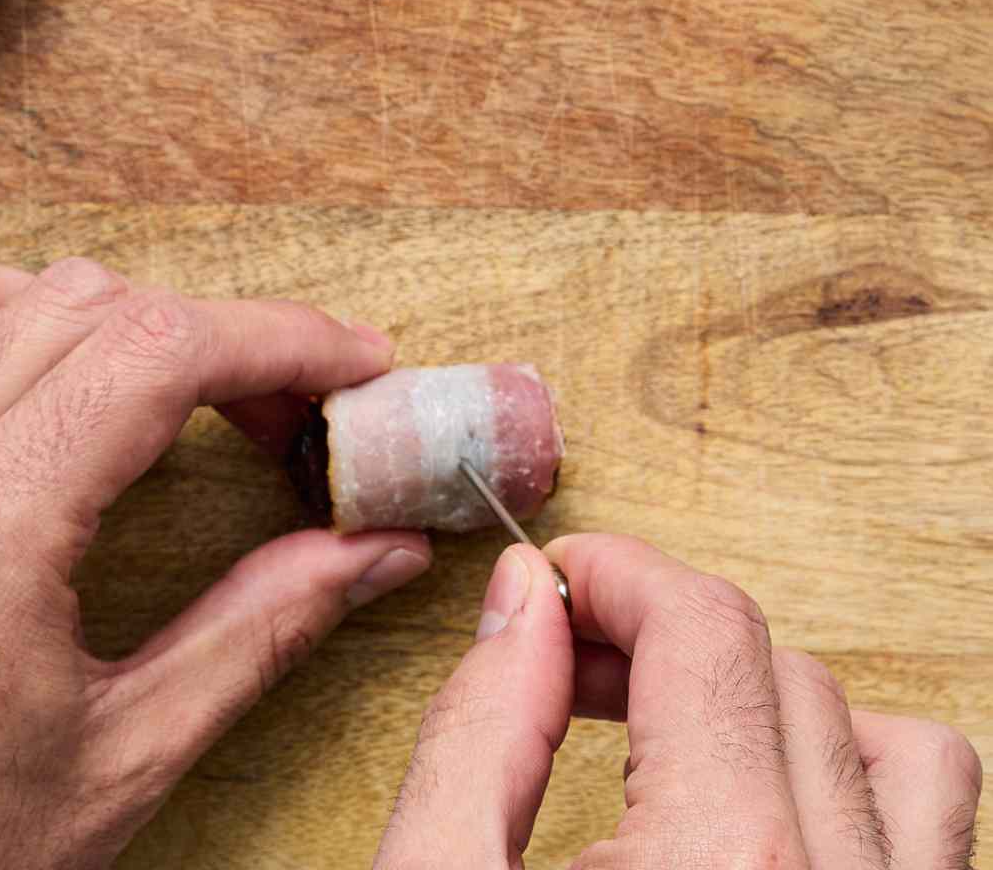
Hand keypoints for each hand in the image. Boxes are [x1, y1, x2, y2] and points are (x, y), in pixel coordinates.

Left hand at [0, 245, 429, 869]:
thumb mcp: (126, 760)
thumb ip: (264, 628)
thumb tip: (383, 545)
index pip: (156, 353)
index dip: (280, 340)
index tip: (354, 362)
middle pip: (82, 303)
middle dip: (208, 337)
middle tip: (279, 414)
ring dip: (82, 311)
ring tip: (148, 391)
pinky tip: (21, 391)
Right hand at [373, 533, 981, 869]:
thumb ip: (475, 737)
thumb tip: (524, 600)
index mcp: (723, 863)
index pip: (704, 628)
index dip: (615, 574)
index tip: (556, 583)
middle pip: (783, 669)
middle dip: (669, 636)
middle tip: (570, 666)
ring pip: (908, 754)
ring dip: (794, 713)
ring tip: (682, 741)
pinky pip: (938, 845)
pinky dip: (865, 798)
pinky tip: (761, 820)